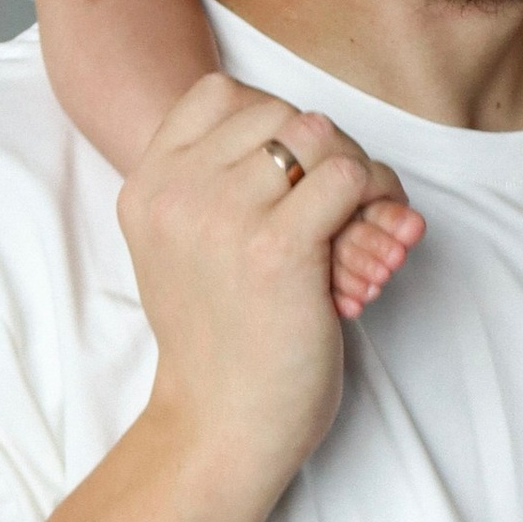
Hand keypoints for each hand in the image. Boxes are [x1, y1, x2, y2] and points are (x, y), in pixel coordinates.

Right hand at [119, 76, 423, 489]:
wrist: (219, 427)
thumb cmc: (219, 342)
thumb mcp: (182, 249)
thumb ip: (213, 186)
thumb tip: (318, 139)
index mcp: (147, 186)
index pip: (221, 93)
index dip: (273, 122)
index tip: (293, 175)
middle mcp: (176, 192)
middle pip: (280, 113)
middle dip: (326, 151)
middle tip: (344, 202)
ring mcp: (221, 216)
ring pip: (319, 136)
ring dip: (357, 173)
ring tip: (364, 219)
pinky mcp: (275, 250)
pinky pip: (347, 178)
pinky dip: (375, 200)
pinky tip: (371, 241)